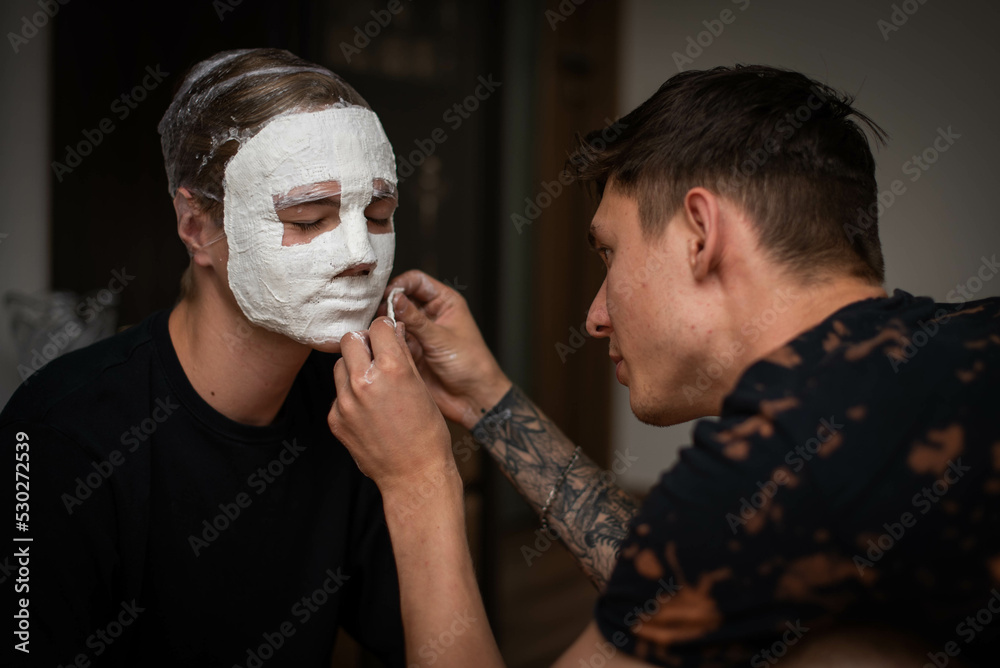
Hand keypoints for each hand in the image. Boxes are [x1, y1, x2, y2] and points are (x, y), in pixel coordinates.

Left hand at [328, 317, 454, 495]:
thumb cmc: (427, 433)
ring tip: (373, 384)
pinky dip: (350, 395)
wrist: (414, 475)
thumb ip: (403, 355)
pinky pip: (338, 394)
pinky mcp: (335, 419)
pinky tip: (368, 409)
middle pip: (350, 340)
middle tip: (376, 354)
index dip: (384, 329)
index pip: (377, 327)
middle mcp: (363, 382)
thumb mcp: (421, 387)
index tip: (387, 335)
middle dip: (364, 343)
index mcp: (391, 369)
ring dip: (354, 367)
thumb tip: (393, 330)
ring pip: (340, 366)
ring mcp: (345, 402)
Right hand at [379, 270, 511, 427]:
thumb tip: (394, 298)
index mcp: (444, 302)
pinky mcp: (410, 351)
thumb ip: (416, 319)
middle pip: (401, 299)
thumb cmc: (470, 364)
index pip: (416, 281)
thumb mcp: (441, 338)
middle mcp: (430, 315)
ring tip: (376, 330)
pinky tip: (378, 344)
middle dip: (387, 304)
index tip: (386, 295)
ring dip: (383, 324)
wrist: (472, 398)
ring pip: (393, 320)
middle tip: (376, 314)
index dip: (400, 284)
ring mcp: (418, 333)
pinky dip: (383, 341)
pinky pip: (391, 341)